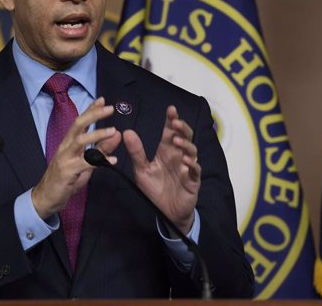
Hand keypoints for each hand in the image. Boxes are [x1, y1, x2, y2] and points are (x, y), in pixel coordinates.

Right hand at [32, 97, 120, 218]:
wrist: (46, 197)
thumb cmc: (65, 179)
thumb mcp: (85, 163)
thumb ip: (100, 149)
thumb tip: (116, 134)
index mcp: (68, 143)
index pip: (80, 122)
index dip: (90, 110)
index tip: (102, 100)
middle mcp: (65, 147)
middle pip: (78, 125)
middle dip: (93, 115)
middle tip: (110, 109)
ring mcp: (65, 159)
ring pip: (80, 141)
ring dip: (97, 134)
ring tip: (113, 130)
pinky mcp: (67, 172)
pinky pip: (85, 164)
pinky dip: (99, 161)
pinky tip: (112, 161)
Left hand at [123, 105, 199, 233]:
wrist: (166, 212)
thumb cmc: (155, 189)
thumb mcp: (141, 170)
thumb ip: (136, 152)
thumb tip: (126, 131)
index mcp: (166, 151)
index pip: (170, 131)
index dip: (171, 120)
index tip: (170, 109)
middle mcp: (178, 156)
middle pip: (185, 136)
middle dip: (182, 128)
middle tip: (175, 122)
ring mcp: (187, 167)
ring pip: (191, 151)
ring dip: (185, 144)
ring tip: (175, 141)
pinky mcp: (192, 181)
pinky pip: (195, 170)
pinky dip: (191, 165)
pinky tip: (185, 162)